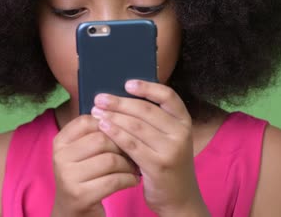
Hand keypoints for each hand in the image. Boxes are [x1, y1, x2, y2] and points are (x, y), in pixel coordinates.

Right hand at [51, 115, 140, 216]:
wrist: (73, 212)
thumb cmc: (85, 176)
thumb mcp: (82, 153)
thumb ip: (95, 133)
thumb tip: (121, 110)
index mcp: (60, 141)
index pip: (88, 121)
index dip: (111, 124)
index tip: (123, 132)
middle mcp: (60, 157)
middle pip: (102, 139)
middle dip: (123, 146)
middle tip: (134, 152)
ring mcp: (68, 177)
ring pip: (110, 160)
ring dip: (128, 164)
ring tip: (134, 167)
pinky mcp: (80, 195)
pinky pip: (114, 180)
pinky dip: (128, 180)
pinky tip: (132, 180)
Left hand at [91, 80, 209, 216]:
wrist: (179, 197)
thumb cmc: (167, 162)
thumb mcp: (168, 138)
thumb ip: (153, 120)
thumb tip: (121, 98)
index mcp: (184, 121)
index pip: (168, 96)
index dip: (147, 87)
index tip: (127, 84)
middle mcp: (181, 133)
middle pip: (146, 110)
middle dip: (119, 103)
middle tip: (99, 98)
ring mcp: (171, 149)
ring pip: (136, 126)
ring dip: (113, 117)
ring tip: (96, 112)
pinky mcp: (158, 165)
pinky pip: (132, 145)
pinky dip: (115, 134)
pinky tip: (103, 128)